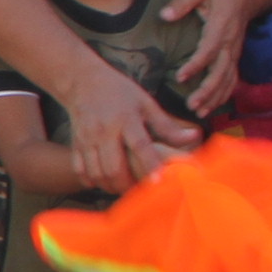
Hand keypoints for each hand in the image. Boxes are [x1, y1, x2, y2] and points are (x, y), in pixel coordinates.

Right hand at [60, 58, 198, 192]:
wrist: (83, 81)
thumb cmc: (120, 92)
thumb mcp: (145, 103)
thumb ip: (167, 126)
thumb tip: (194, 137)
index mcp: (126, 118)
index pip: (140, 145)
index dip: (150, 164)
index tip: (159, 181)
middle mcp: (105, 130)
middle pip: (114, 167)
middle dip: (128, 185)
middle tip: (140, 190)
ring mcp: (87, 138)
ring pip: (97, 173)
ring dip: (111, 186)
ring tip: (124, 187)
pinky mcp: (76, 143)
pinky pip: (81, 170)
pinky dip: (92, 181)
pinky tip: (104, 182)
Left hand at [159, 0, 271, 116]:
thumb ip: (183, 1)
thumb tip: (165, 15)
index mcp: (221, 25)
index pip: (209, 49)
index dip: (196, 65)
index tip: (181, 77)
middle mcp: (230, 42)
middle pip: (221, 71)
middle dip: (207, 91)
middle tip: (191, 106)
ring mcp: (234, 51)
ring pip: (228, 79)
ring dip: (215, 98)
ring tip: (199, 112)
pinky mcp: (234, 56)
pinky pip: (232, 79)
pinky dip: (223, 95)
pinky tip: (211, 107)